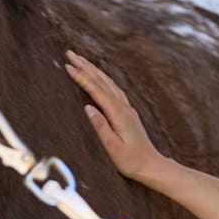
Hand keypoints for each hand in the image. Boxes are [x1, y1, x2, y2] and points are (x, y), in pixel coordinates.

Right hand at [64, 50, 163, 185]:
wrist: (151, 165)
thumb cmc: (130, 160)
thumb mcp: (112, 147)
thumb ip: (100, 126)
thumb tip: (87, 107)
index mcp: (118, 113)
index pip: (96, 89)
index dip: (81, 76)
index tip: (67, 66)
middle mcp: (123, 106)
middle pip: (102, 80)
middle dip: (85, 65)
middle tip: (69, 53)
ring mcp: (126, 107)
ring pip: (108, 82)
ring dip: (93, 69)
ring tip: (80, 59)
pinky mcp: (127, 111)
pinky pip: (113, 88)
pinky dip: (102, 78)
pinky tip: (98, 76)